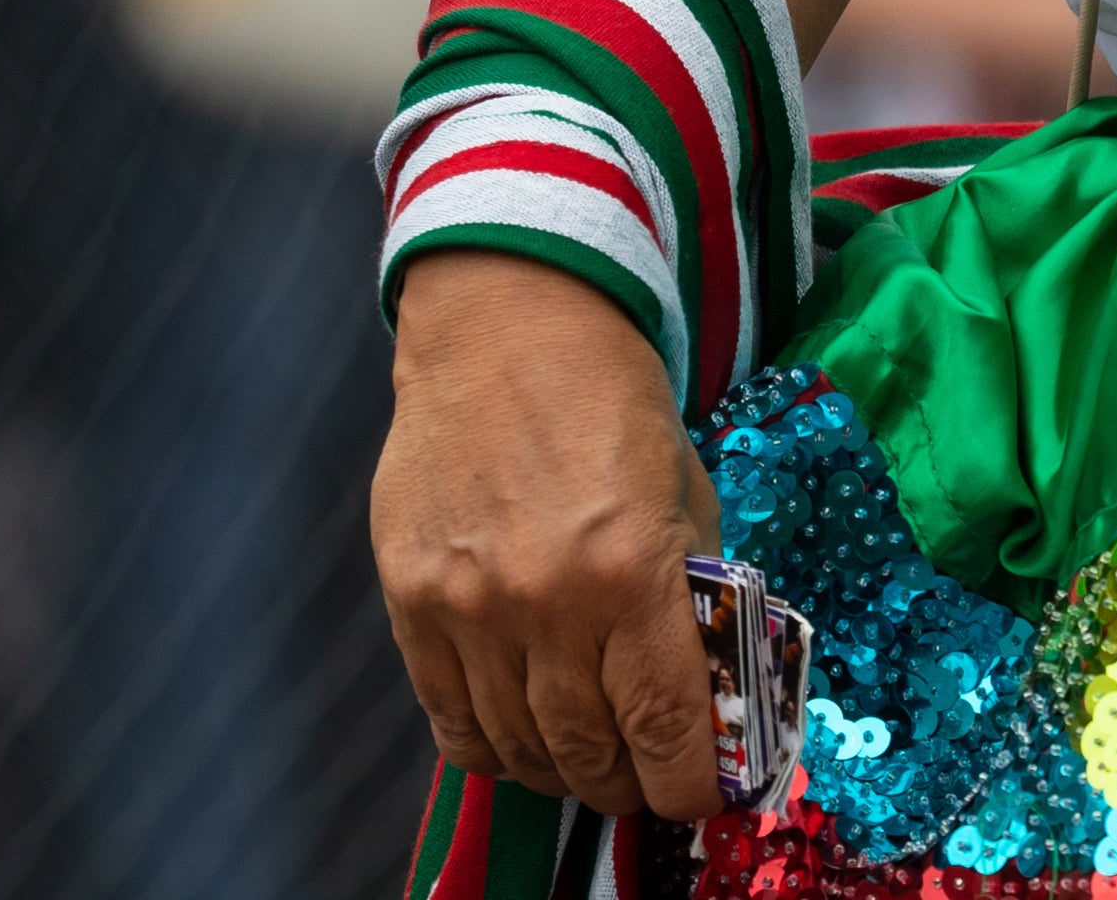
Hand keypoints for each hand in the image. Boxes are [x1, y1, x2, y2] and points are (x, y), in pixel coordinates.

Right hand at [376, 250, 724, 820]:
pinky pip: (451, 722)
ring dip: (563, 772)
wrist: (504, 322)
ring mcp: (468, 606)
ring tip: (587, 756)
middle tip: (645, 774)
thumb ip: (695, 598)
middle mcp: (546, 602)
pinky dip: (493, 748)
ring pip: (520, 751)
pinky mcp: (409, 599)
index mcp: (632, 571)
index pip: (665, 732)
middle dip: (628, 784)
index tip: (699, 793)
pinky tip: (521, 733)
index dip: (689, 787)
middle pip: (590, 757)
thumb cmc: (611, 401)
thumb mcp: (688, 493)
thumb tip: (707, 696)